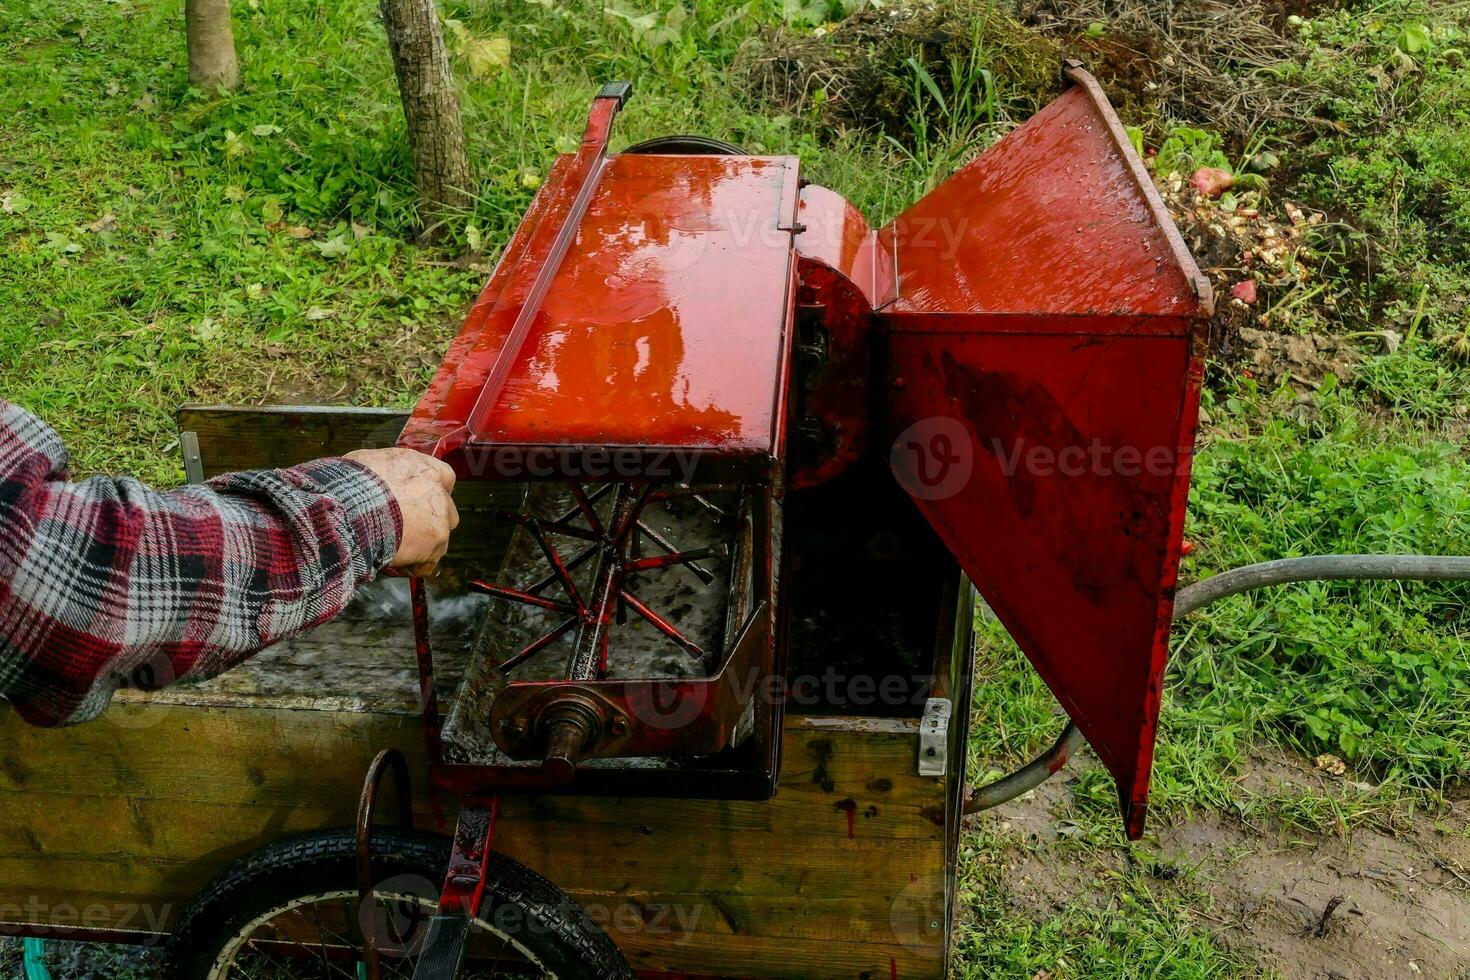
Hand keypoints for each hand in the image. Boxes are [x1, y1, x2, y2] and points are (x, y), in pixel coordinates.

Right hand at [346, 448, 458, 576]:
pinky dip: (412, 566)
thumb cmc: (352, 484)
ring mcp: (441, 520)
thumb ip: (385, 471)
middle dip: (427, 521)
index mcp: (425, 469)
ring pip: (437, 538)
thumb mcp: (368, 463)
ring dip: (419, 545)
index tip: (412, 501)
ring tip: (389, 548)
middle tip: (400, 528)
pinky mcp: (436, 545)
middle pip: (443, 510)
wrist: (352, 506)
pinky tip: (391, 562)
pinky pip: (428, 563)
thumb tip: (374, 477)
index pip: (441, 478)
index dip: (426, 493)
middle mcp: (439, 492)